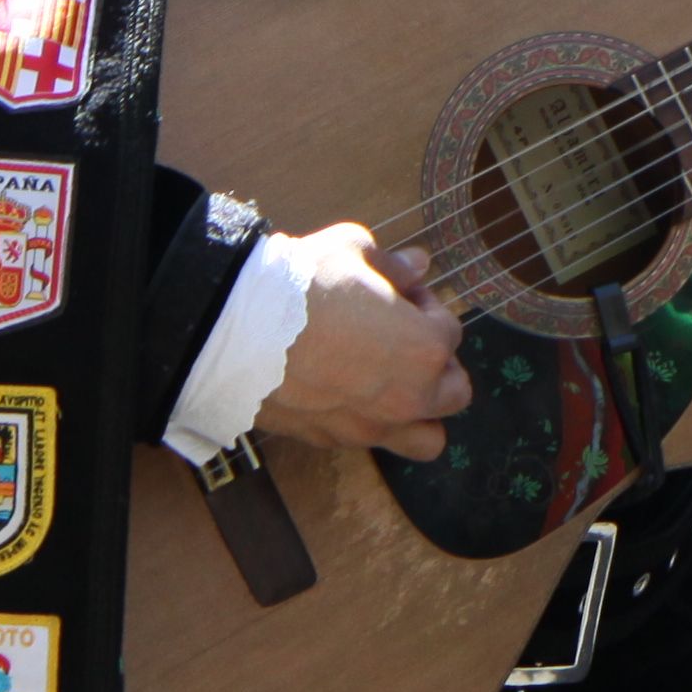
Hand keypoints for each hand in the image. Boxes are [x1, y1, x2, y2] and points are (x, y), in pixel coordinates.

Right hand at [254, 225, 473, 457]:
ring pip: (426, 438)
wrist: (237, 331)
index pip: (450, 330)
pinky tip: (342, 390)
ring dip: (420, 412)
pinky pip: (371, 440)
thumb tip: (417, 265)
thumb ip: (393, 265)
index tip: (398, 293)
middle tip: (402, 337)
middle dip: (436, 363)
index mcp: (426, 349)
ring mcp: (370, 426)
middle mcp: (409, 398)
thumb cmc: (303, 284)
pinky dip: (370, 420)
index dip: (424, 305)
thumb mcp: (353, 251)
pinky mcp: (332, 440)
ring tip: (390, 382)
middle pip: (454, 391)